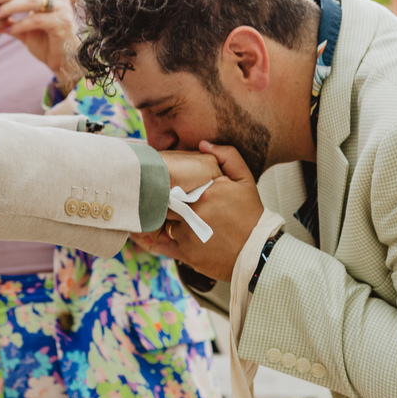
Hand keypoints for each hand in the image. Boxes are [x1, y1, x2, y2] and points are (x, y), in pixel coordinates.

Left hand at [0, 0, 80, 87]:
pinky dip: (22, 25)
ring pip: (32, 2)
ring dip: (11, 7)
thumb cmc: (47, 46)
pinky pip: (38, 20)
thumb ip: (10, 22)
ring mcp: (62, 10)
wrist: (65, 64)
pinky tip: (10, 30)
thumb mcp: (24, 32)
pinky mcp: (63, 23)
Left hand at [131, 141, 264, 282]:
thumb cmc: (250, 214)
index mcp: (203, 193)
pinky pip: (158, 245)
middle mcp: (193, 214)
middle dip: (152, 196)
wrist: (258, 251)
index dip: (158, 177)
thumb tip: (203, 144)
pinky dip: (146, 239)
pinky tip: (138, 231)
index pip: (169, 181)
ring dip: (151, 215)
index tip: (149, 174)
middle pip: (160, 201)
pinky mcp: (185, 253)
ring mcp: (187, 235)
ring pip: (158, 221)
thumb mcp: (245, 180)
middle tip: (140, 190)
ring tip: (142, 208)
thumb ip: (227, 155)